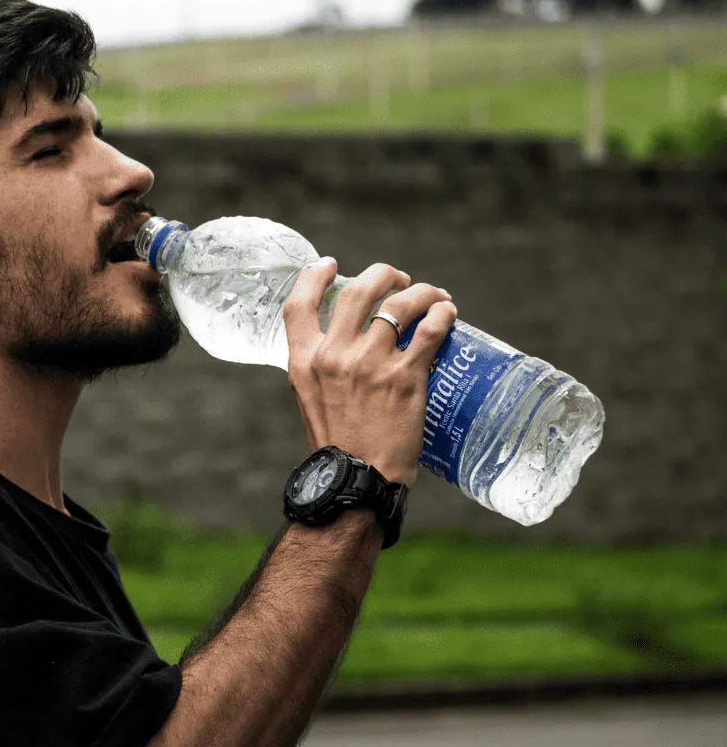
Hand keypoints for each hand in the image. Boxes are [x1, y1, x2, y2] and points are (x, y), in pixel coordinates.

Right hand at [283, 260, 456, 487]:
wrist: (357, 482)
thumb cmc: (337, 446)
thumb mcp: (310, 399)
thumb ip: (320, 368)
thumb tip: (342, 344)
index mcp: (304, 361)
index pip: (298, 304)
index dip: (313, 276)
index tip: (329, 264)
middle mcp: (334, 356)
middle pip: (358, 291)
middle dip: (382, 274)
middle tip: (398, 278)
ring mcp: (371, 363)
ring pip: (399, 303)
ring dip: (420, 291)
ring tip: (433, 295)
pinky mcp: (405, 377)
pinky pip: (429, 330)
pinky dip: (441, 315)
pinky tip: (448, 313)